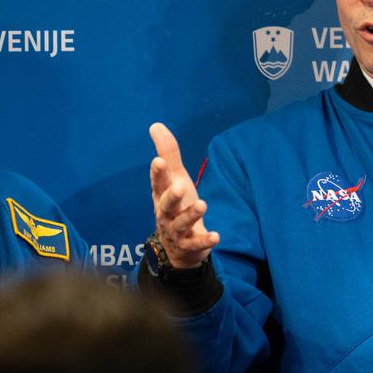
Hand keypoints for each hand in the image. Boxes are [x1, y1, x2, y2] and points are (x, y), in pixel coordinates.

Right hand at [149, 122, 218, 268]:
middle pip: (166, 205)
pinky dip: (205, 241)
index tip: (158, 161)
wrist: (178, 247)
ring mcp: (177, 231)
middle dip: (171, 196)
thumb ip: (168, 154)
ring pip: (181, 224)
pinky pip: (196, 244)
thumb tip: (156, 125)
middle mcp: (166, 213)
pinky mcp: (190, 245)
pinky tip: (216, 236)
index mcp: (162, 195)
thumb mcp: (175, 178)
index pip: (158, 182)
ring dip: (191, 215)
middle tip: (179, 186)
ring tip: (203, 205)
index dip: (157, 173)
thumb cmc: (177, 206)